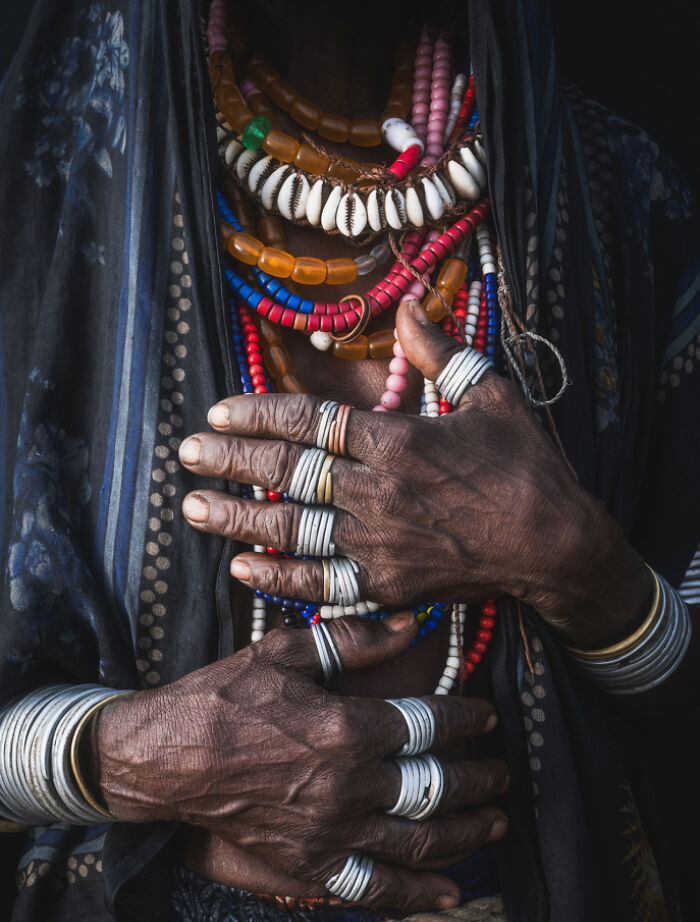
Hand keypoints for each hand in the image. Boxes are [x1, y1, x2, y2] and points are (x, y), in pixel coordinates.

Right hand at [88, 615, 508, 910]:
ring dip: (466, 832)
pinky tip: (449, 893)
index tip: (487, 717)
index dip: (467, 718)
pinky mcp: (309, 864)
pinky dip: (416, 893)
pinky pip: (374, 886)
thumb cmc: (221, 698)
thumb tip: (410, 625)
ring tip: (496, 824)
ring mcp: (331, 831)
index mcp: (348, 727)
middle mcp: (349, 784)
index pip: (430, 724)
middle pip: (436, 786)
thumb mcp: (284, 653)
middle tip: (503, 773)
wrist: (164, 757)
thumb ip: (353, 640)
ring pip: (419, 838)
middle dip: (480, 779)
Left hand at [178, 300, 650, 647]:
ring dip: (238, 518)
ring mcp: (378, 543)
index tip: (219, 412)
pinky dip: (280, 578)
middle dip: (231, 461)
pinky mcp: (386, 585)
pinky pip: (321, 584)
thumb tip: (411, 305)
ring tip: (193, 507)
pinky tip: (243, 569)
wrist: (555, 545)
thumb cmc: (528, 468)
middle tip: (186, 455)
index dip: (259, 414)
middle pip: (288, 473)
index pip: (310, 421)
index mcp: (397, 440)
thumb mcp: (493, 395)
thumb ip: (441, 352)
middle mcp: (376, 492)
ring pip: (292, 528)